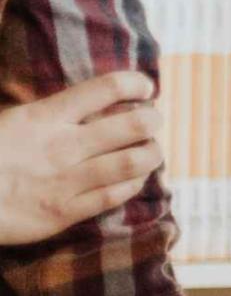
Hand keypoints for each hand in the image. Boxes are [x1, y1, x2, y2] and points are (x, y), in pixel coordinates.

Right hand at [0, 72, 166, 244]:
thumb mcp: (12, 122)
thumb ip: (49, 114)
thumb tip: (89, 104)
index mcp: (45, 116)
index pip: (107, 88)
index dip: (136, 84)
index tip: (146, 89)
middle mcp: (62, 145)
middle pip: (134, 124)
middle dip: (152, 120)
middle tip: (151, 122)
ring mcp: (66, 180)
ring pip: (134, 161)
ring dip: (151, 154)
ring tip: (150, 151)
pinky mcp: (64, 212)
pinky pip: (115, 196)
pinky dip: (133, 184)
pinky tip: (132, 179)